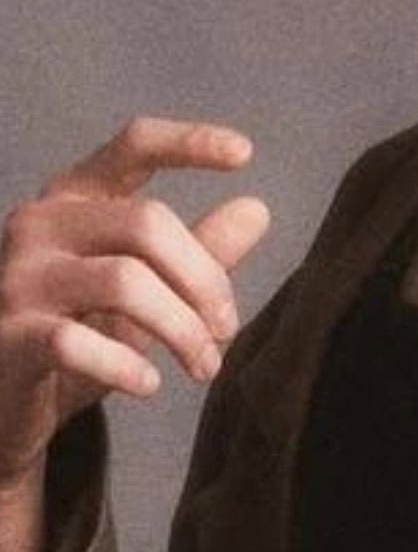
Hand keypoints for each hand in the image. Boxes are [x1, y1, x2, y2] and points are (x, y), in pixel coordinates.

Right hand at [0, 116, 269, 494]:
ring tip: (204, 366)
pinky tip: (149, 385)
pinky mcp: (6, 337)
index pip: (133, 146)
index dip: (189, 142)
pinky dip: (124, 366)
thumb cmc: (75, 336)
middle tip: (227, 330)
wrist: (2, 408)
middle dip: (204, 279)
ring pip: (123, 282)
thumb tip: (257, 210)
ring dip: (181, 329)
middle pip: (147, 223)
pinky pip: (75, 341)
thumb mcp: (144, 292)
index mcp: (74, 197)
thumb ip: (197, 252)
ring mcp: (18, 279)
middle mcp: (40, 224)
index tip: (245, 154)